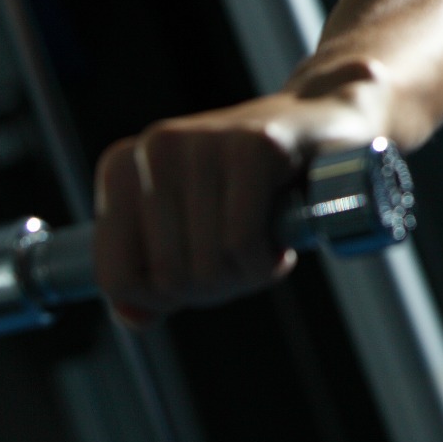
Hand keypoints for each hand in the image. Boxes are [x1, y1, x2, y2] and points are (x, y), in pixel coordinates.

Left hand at [92, 83, 380, 329]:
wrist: (325, 123)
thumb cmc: (254, 185)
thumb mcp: (189, 227)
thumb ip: (149, 274)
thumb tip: (135, 318)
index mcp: (123, 168)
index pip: (117, 275)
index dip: (164, 297)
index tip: (201, 274)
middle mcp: (156, 147)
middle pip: (167, 276)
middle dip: (215, 287)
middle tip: (245, 262)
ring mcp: (204, 140)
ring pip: (206, 262)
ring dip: (246, 276)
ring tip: (265, 249)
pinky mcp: (254, 143)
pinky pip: (241, 241)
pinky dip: (264, 262)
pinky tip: (280, 246)